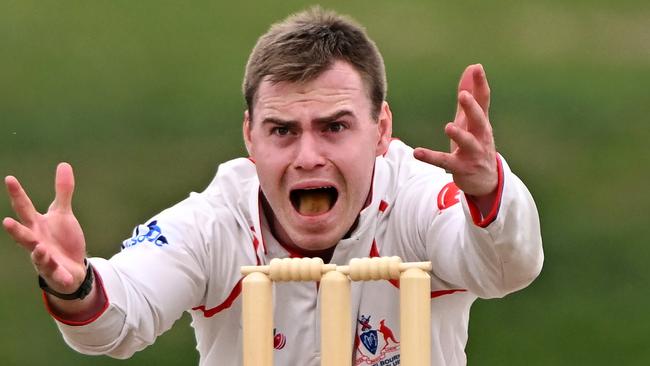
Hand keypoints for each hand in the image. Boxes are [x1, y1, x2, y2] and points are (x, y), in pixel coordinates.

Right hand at [3, 163, 86, 293]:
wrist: (73, 267)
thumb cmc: (62, 239)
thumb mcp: (63, 214)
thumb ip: (63, 192)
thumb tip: (64, 164)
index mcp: (37, 225)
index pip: (25, 208)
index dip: (17, 194)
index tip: (9, 179)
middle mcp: (36, 242)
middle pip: (25, 235)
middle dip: (16, 230)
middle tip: (6, 221)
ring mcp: (44, 259)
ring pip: (37, 256)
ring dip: (37, 253)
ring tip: (39, 248)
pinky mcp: (56, 273)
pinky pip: (56, 273)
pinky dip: (57, 273)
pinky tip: (60, 271)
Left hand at [414, 64, 496, 198]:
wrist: (486, 181)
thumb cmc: (477, 144)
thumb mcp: (473, 120)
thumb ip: (471, 95)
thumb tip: (472, 67)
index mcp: (481, 122)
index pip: (483, 101)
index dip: (481, 84)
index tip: (477, 68)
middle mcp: (480, 136)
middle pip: (479, 119)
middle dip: (472, 108)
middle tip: (463, 95)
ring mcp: (472, 153)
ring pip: (467, 142)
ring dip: (458, 135)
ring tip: (449, 127)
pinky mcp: (461, 167)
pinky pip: (444, 162)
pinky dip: (431, 157)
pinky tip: (417, 152)